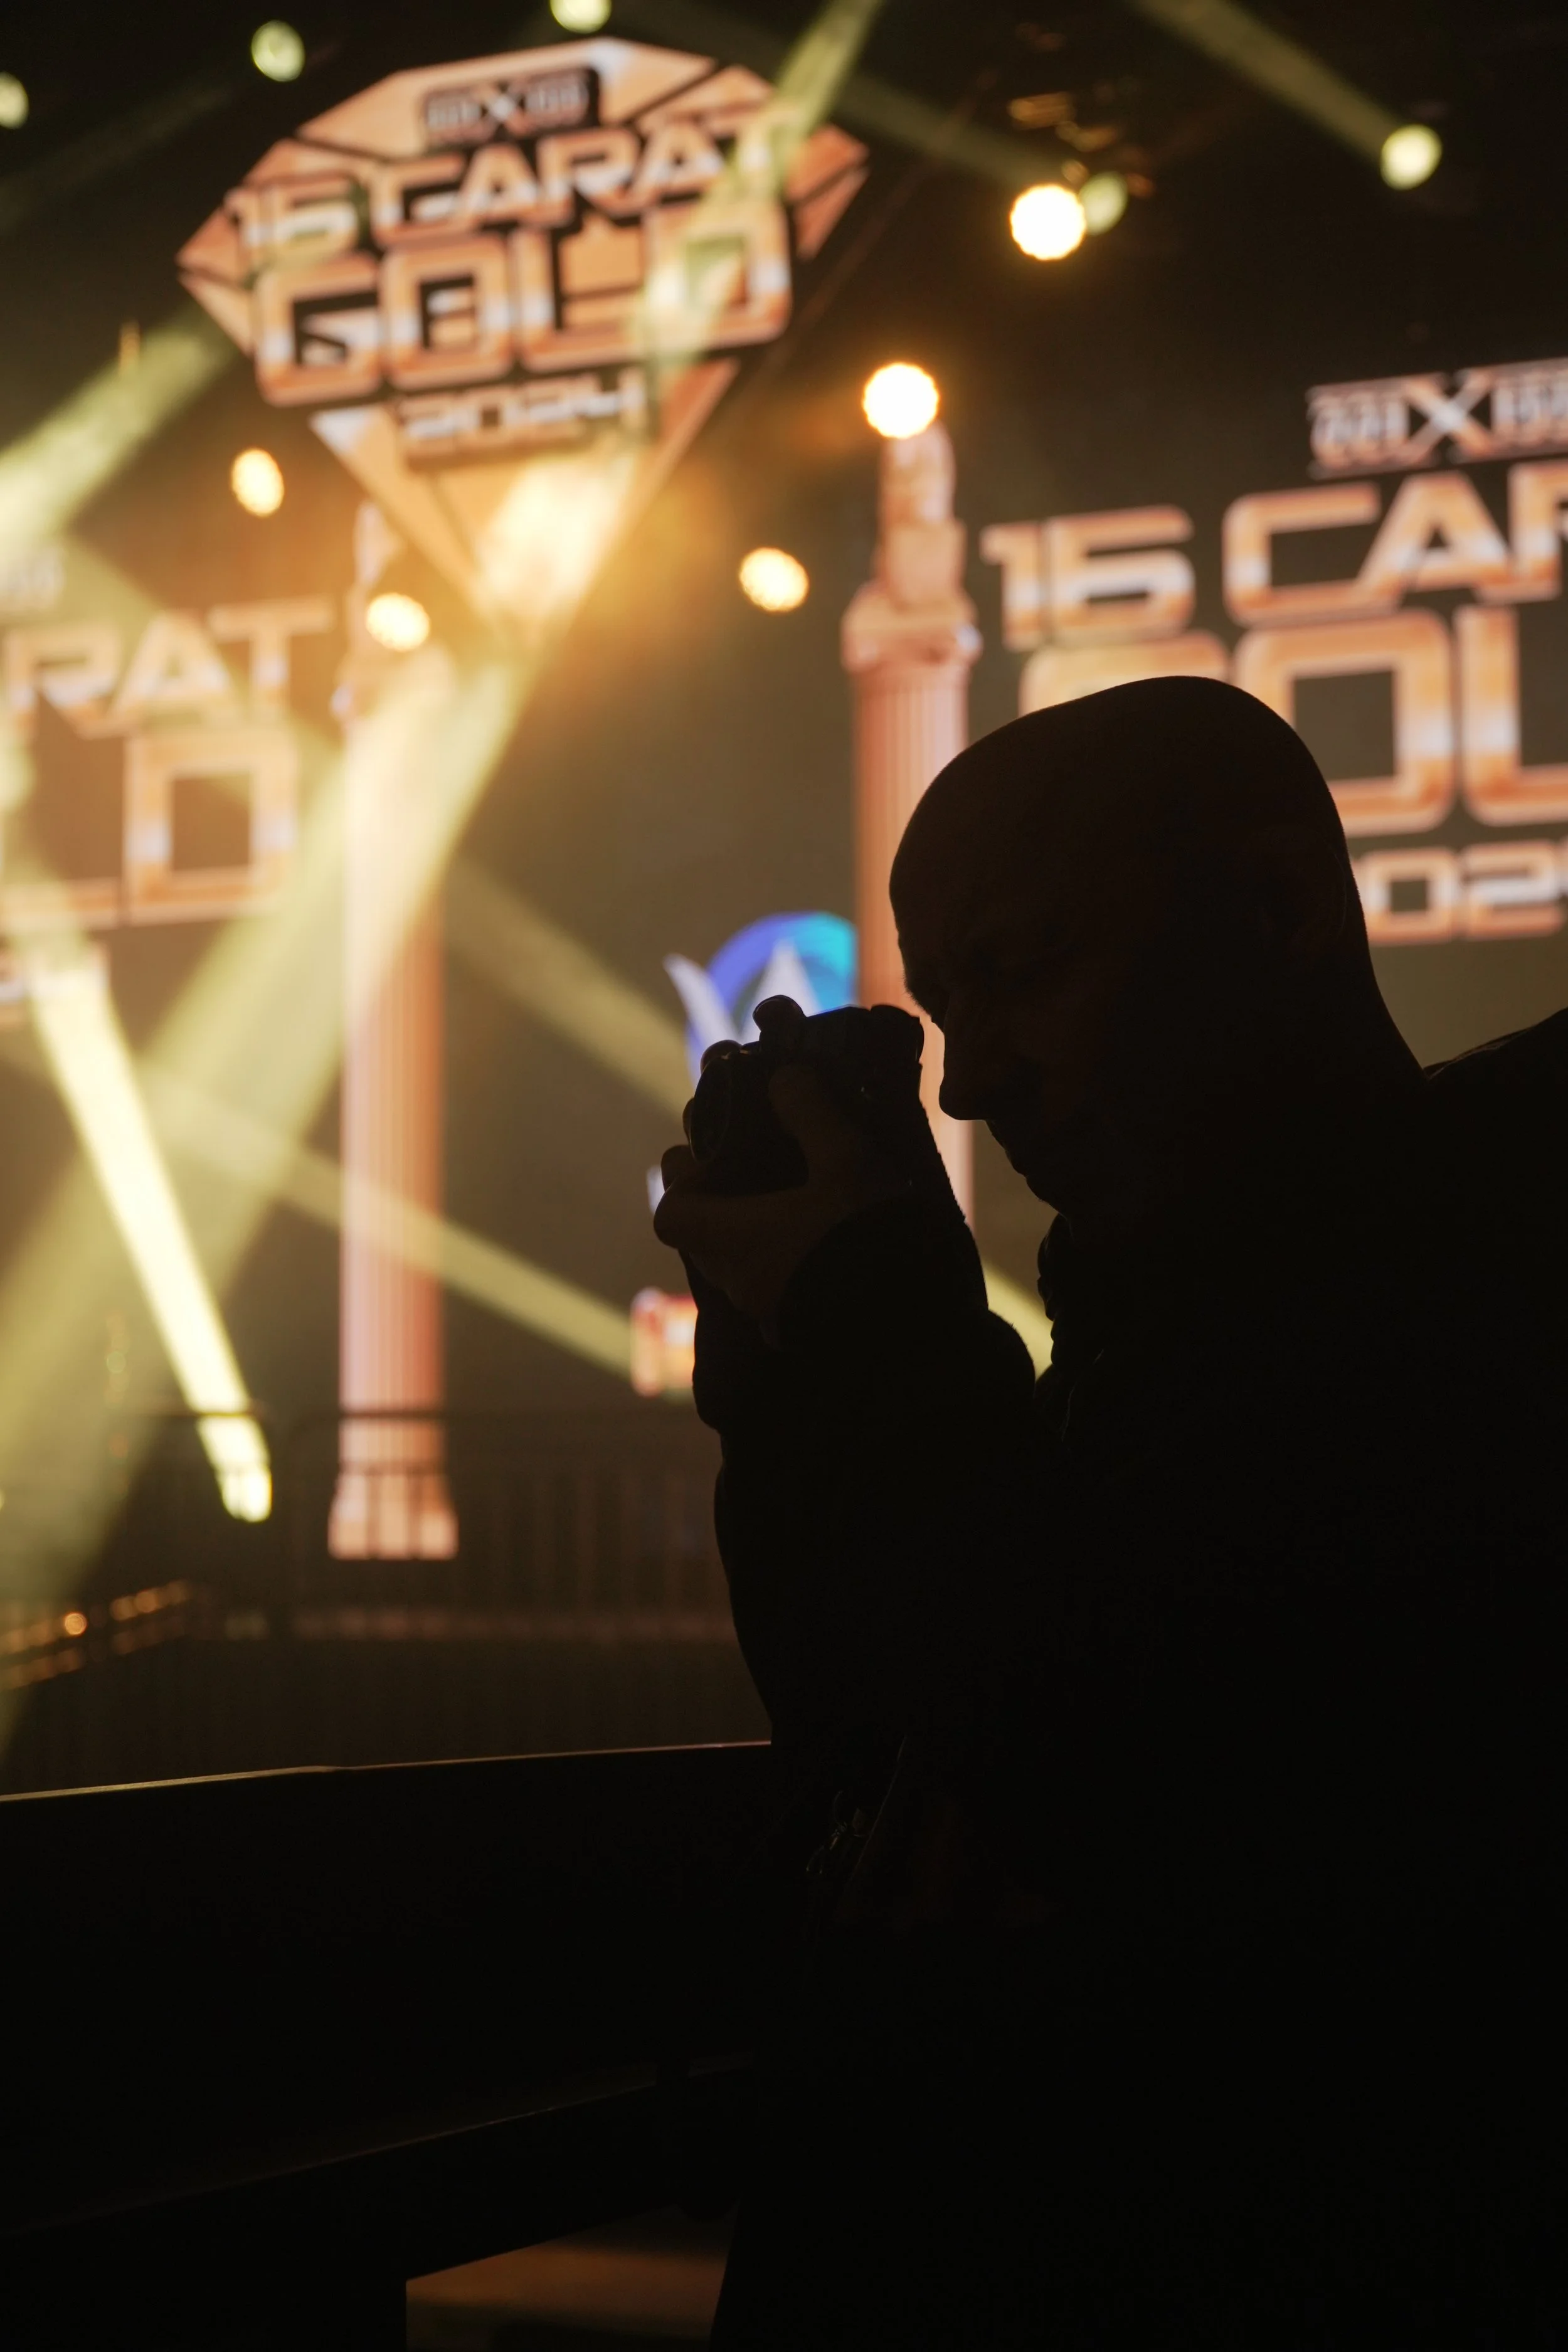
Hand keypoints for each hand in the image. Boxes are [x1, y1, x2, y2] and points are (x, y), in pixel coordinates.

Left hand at [654, 1038, 908, 1335]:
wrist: (912, 1318)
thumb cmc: (866, 1234)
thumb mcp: (845, 1159)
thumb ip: (809, 1111)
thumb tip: (783, 1075)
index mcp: (732, 1239)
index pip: (670, 1215)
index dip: (684, 1184)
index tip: (715, 1160)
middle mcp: (738, 1281)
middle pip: (701, 1237)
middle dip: (718, 1202)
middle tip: (751, 1171)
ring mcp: (766, 1310)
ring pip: (735, 1264)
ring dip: (750, 1232)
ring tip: (791, 1199)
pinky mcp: (798, 1325)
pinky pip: (771, 1287)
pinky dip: (779, 1260)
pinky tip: (818, 1237)